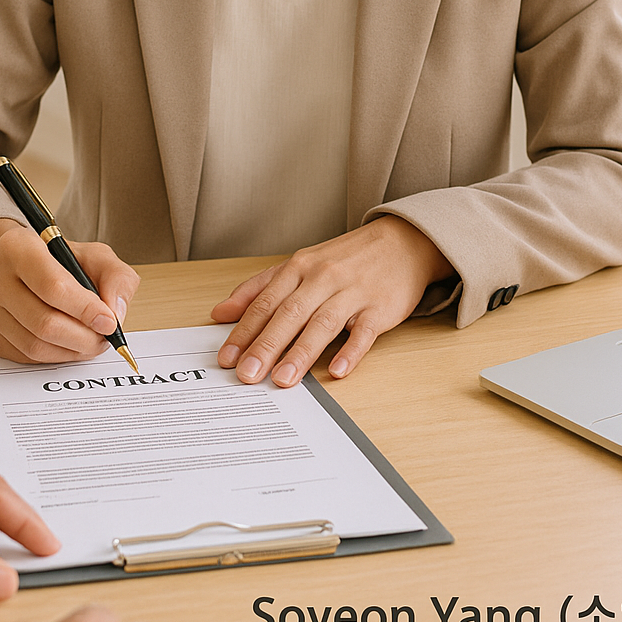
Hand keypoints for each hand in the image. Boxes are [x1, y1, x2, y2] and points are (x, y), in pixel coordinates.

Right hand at [0, 220, 140, 363]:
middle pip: (44, 322)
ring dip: (72, 351)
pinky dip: (56, 356)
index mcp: (17, 247)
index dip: (85, 309)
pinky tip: (70, 345)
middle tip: (104, 338)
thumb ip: (116, 278)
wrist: (25, 268)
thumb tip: (114, 313)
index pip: (52, 286)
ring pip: (34, 345)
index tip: (108, 321)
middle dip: (83, 337)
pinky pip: (25, 357)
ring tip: (92, 342)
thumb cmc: (61, 261)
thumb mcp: (95, 255)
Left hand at [212, 216, 451, 387]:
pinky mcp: (380, 307)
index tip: (226, 358)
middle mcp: (323, 278)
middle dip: (265, 345)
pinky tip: (336, 370)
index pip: (265, 302)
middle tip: (246, 375)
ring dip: (301, 352)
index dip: (244, 331)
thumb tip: (220, 312)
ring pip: (322, 323)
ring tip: (282, 379)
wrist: (401, 242)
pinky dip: (350, 351)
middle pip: (289, 314)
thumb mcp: (299, 264)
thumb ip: (259, 288)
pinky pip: (364, 332)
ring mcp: (353, 292)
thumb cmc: (345, 258)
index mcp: (299, 268)